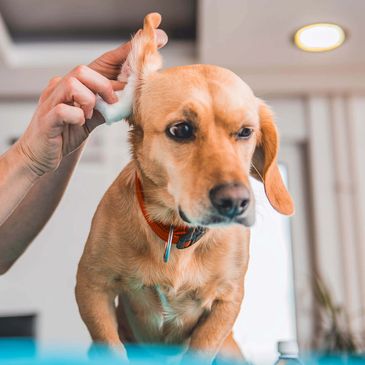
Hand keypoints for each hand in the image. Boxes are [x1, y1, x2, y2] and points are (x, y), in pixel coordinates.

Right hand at [15, 30, 167, 176]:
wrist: (42, 156)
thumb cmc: (65, 134)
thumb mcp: (91, 118)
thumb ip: (105, 107)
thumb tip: (128, 99)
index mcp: (73, 85)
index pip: (97, 64)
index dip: (119, 56)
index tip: (139, 53)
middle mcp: (60, 88)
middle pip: (83, 69)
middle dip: (104, 85)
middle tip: (111, 103)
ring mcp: (50, 101)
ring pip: (72, 83)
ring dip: (89, 100)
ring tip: (89, 115)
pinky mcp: (46, 119)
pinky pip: (62, 109)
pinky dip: (76, 116)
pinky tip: (79, 124)